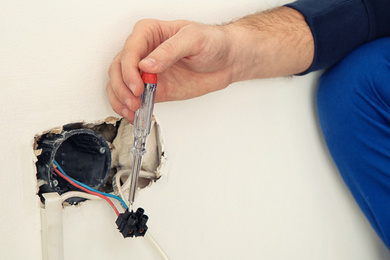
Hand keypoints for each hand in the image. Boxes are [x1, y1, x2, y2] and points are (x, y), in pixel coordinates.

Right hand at [106, 19, 236, 121]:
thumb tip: (147, 65)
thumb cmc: (213, 42)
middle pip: (117, 68)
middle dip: (122, 87)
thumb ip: (169, 51)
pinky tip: (133, 114)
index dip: (129, 70)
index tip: (138, 85)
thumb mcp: (193, 39)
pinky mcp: (153, 89)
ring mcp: (146, 72)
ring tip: (132, 109)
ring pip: (118, 84)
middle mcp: (143, 52)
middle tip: (135, 100)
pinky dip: (127, 107)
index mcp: (149, 33)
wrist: (227, 61)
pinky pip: (132, 98)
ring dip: (120, 99)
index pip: (129, 51)